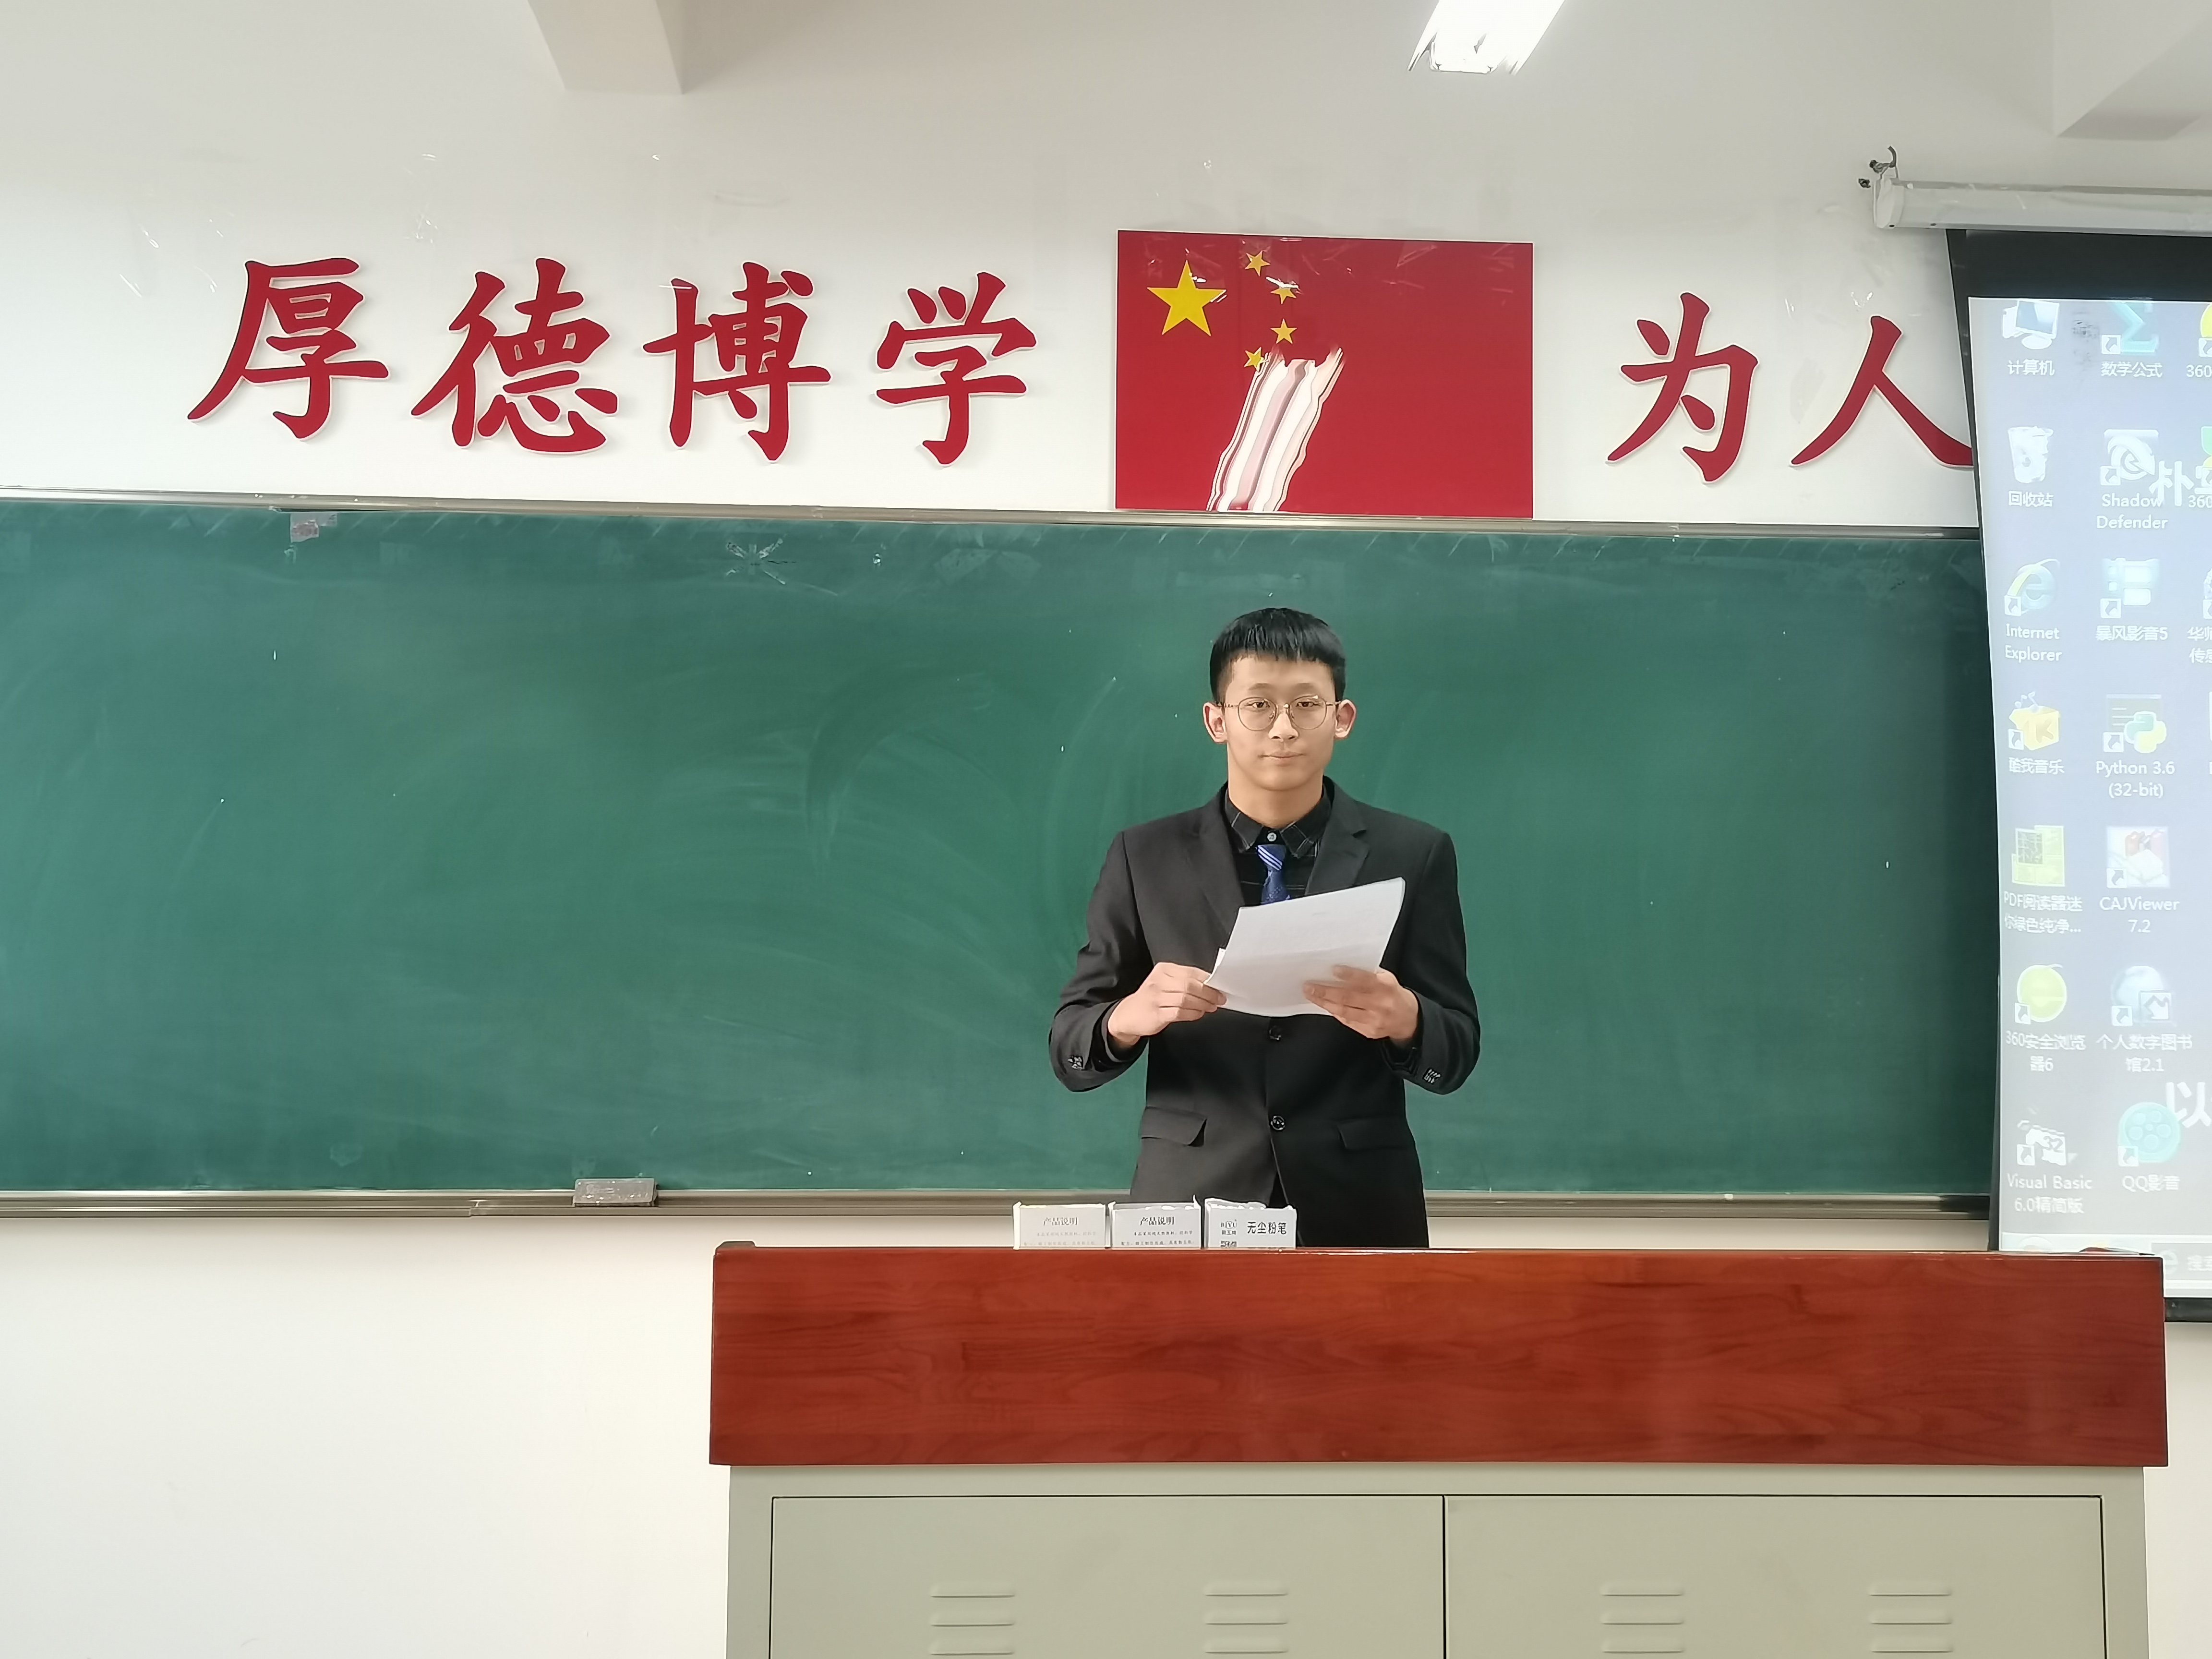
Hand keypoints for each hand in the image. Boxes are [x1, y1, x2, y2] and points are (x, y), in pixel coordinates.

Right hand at [1107, 963, 1226, 1044]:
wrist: (1128, 1014)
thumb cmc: (1151, 998)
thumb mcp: (1164, 982)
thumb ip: (1184, 981)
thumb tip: (1210, 986)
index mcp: (1163, 970)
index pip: (1191, 972)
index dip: (1208, 980)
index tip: (1220, 987)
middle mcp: (1158, 982)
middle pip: (1189, 985)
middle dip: (1208, 993)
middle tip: (1219, 999)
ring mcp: (1156, 998)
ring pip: (1186, 999)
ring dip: (1203, 1004)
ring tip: (1211, 1007)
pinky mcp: (1156, 1013)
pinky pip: (1179, 1012)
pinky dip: (1193, 1014)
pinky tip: (1198, 1014)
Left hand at [1303, 965, 1420, 1043]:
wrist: (1409, 1019)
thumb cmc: (1393, 994)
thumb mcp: (1387, 978)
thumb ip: (1368, 974)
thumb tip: (1341, 968)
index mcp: (1386, 987)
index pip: (1365, 980)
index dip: (1348, 975)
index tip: (1332, 970)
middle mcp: (1380, 1004)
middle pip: (1349, 997)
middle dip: (1326, 991)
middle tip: (1309, 986)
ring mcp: (1374, 1020)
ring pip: (1344, 1011)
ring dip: (1325, 1002)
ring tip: (1311, 995)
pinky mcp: (1369, 1032)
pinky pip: (1347, 1021)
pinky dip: (1334, 1011)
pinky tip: (1324, 1004)